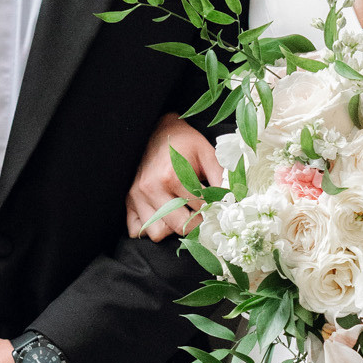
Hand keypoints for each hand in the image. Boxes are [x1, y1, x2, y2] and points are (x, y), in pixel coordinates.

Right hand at [127, 115, 223, 239]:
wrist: (156, 129)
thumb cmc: (184, 142)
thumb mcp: (207, 153)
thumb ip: (221, 177)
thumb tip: (234, 201)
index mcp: (172, 175)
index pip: (200, 209)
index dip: (215, 212)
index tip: (221, 211)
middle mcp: (151, 188)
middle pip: (180, 226)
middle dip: (197, 224)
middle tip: (204, 217)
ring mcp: (137, 196)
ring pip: (157, 233)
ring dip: (172, 229)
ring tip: (182, 215)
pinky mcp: (128, 201)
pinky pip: (136, 230)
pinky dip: (151, 228)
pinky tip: (163, 216)